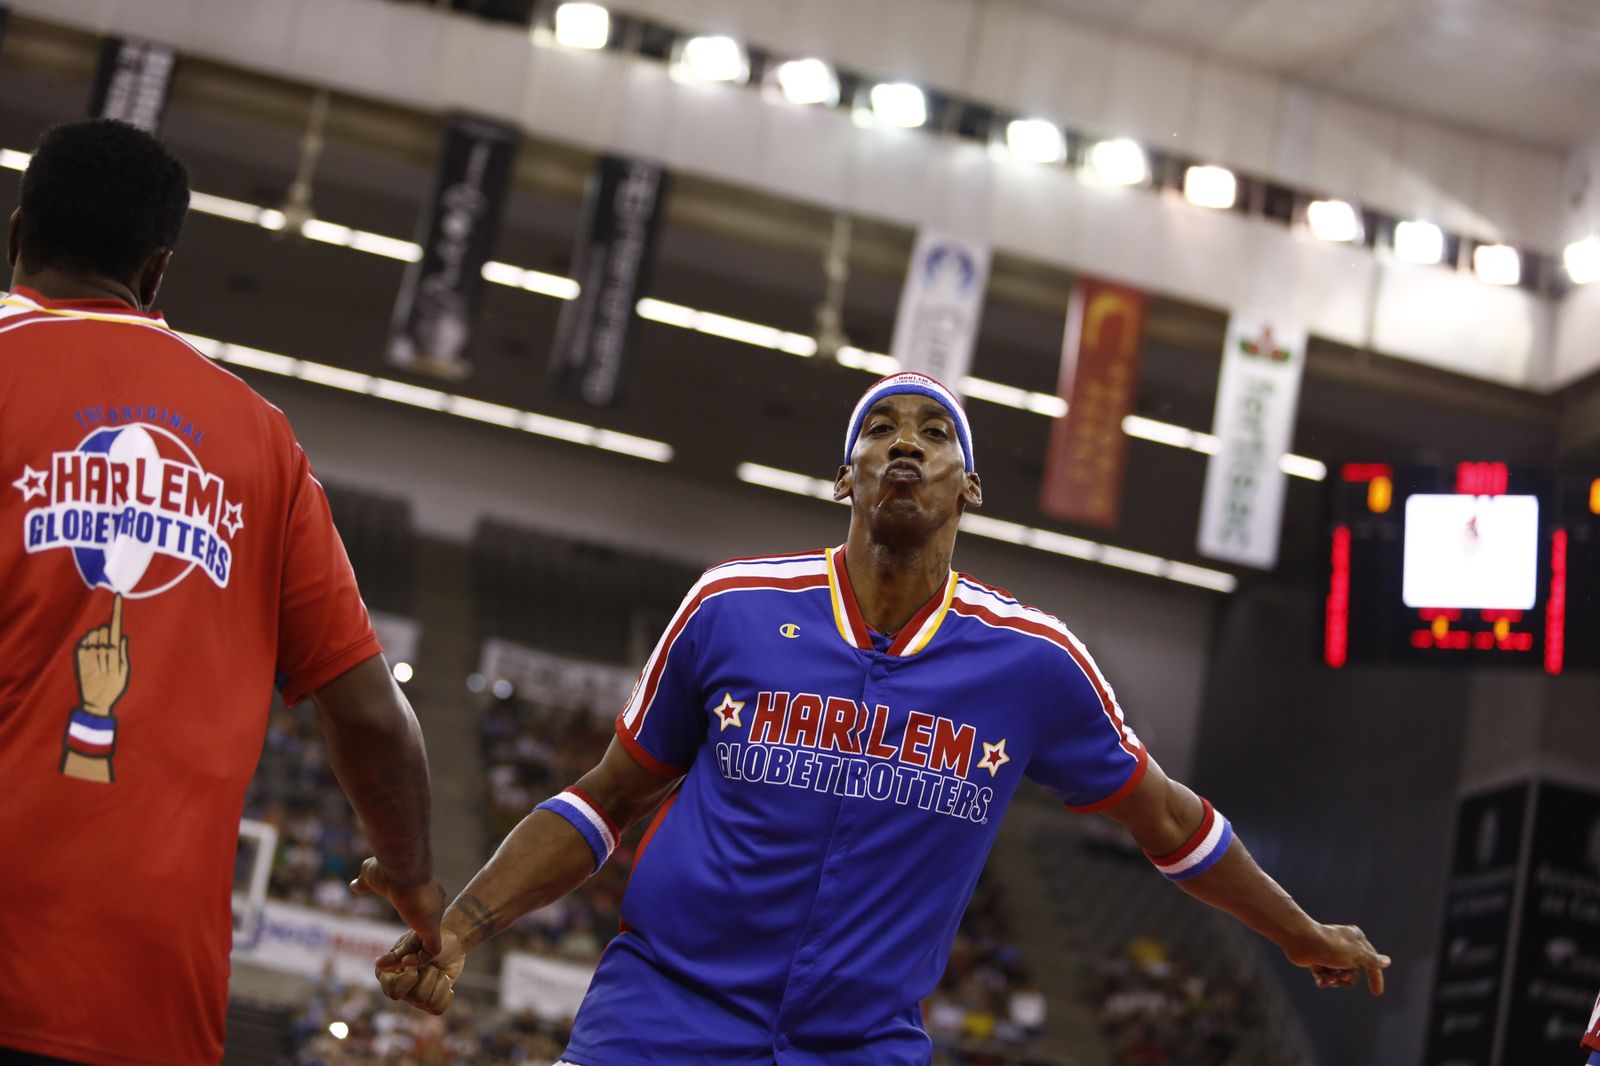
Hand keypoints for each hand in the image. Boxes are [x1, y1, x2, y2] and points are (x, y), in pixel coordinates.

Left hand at [75, 595, 128, 715]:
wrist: (94, 702)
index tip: (117, 596)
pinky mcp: (79, 658)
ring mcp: (88, 654)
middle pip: (105, 630)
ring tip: (101, 650)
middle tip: (110, 647)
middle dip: (109, 633)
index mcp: (116, 655)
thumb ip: (123, 653)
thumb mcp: (125, 673)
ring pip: (94, 634)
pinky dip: (89, 641)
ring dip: (98, 637)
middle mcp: (101, 652)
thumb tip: (122, 636)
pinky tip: (93, 651)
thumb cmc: (114, 688)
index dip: (117, 611)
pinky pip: (84, 641)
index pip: (117, 627)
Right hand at [350, 857, 445, 955]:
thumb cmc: (388, 870)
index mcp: (424, 894)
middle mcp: (433, 906)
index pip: (418, 918)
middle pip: (418, 937)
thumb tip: (354, 885)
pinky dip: (419, 959)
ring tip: (379, 966)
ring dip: (401, 959)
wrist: (401, 869)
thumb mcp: (372, 876)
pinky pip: (432, 951)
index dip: (406, 935)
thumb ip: (366, 883)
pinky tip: (403, 962)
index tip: (387, 945)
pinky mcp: (433, 927)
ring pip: (422, 947)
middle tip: (378, 962)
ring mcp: (434, 918)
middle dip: (399, 953)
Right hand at [374, 926, 466, 1015]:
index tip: (416, 968)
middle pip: (416, 997)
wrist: (453, 941)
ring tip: (438, 971)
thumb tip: (378, 964)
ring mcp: (414, 997)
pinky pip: (438, 1009)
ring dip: (439, 981)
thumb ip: (398, 955)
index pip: (393, 991)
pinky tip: (445, 981)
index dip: (407, 982)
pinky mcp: (429, 1002)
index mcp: (389, 973)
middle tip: (431, 965)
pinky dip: (446, 993)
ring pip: (428, 1002)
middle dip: (429, 978)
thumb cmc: (431, 936)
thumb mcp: (416, 941)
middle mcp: (399, 988)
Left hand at [1286, 923, 1390, 994]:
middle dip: (1348, 978)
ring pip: (1339, 975)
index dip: (1375, 978)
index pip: (1371, 962)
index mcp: (1356, 939)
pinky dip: (1324, 980)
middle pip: (1354, 971)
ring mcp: (1330, 953)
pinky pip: (1325, 976)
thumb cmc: (1331, 947)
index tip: (1376, 993)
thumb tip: (1387, 961)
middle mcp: (1344, 945)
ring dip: (1335, 980)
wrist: (1301, 941)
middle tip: (1342, 975)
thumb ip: (1372, 960)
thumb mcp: (1357, 955)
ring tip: (1329, 977)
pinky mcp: (1317, 959)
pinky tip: (1322, 981)